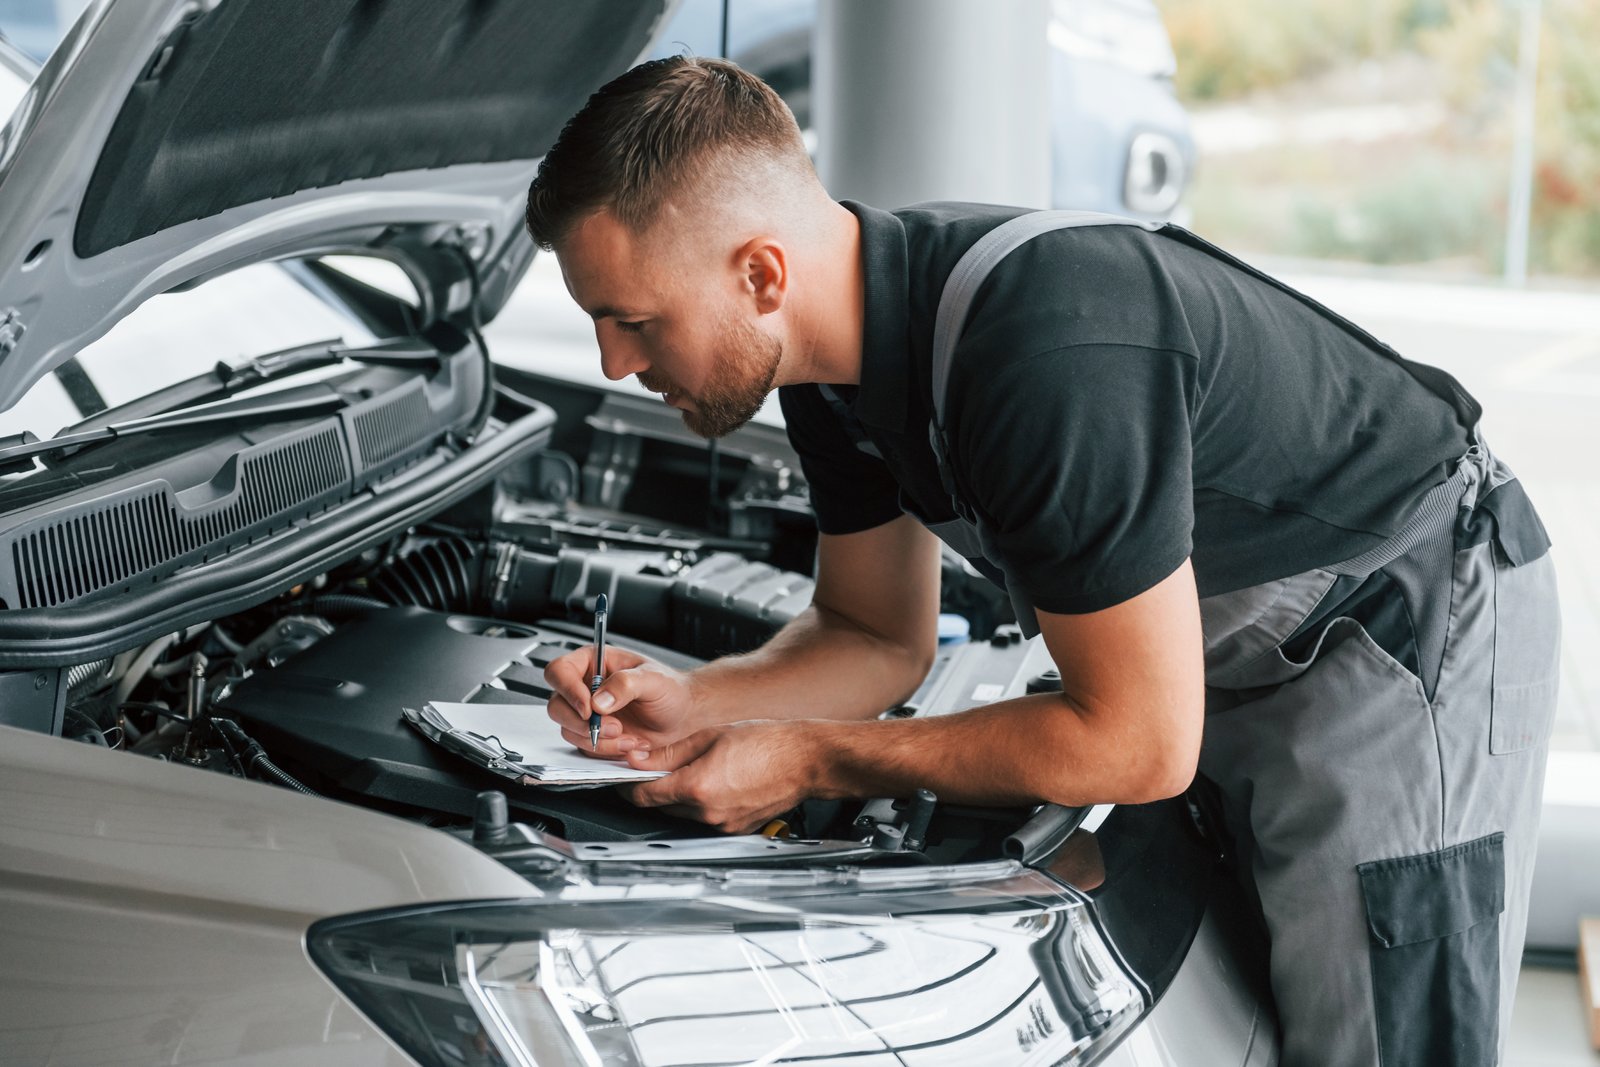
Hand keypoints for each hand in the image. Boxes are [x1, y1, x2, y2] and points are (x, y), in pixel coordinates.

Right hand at [544, 646, 699, 758]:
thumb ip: (625, 685)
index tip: (588, 708)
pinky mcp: (593, 735)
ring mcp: (587, 713)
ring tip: (628, 736)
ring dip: (598, 739)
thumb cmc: (671, 690)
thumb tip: (598, 700)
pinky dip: (606, 750)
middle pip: (557, 705)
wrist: (683, 717)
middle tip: (614, 727)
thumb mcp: (653, 680)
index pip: (560, 671)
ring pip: (568, 730)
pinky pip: (584, 747)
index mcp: (594, 662)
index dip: (568, 690)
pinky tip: (630, 743)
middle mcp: (585, 687)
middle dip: (583, 722)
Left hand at [618, 720, 819, 833]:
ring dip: (680, 795)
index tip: (625, 775)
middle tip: (660, 765)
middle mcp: (707, 812)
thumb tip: (638, 759)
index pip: (643, 794)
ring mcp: (723, 824)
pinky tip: (720, 781)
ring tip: (700, 768)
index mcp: (696, 786)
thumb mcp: (710, 737)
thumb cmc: (767, 743)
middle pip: (661, 805)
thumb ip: (669, 753)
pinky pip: (707, 818)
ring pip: (683, 813)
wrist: (806, 760)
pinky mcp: (737, 829)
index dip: (628, 784)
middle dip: (656, 786)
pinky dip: (703, 803)